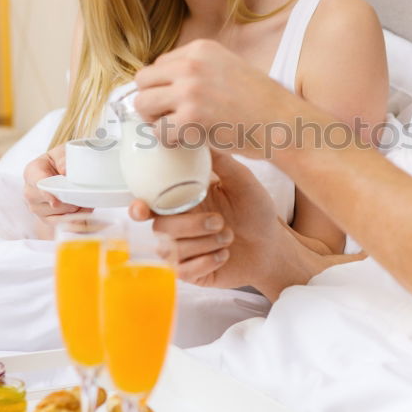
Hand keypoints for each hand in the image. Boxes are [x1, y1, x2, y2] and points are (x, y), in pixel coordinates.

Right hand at [23, 145, 90, 228]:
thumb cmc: (60, 160)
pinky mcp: (44, 218)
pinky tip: (83, 211)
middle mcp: (30, 191)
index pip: (37, 184)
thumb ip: (63, 157)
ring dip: (74, 209)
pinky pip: (58, 223)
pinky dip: (73, 219)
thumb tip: (65, 170)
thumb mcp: (62, 152)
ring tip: (85, 200)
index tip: (55, 201)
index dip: (46, 194)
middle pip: (48, 202)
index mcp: (32, 172)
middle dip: (69, 200)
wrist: (60, 170)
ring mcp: (35, 207)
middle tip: (84, 196)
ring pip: (57, 213)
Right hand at [129, 150, 284, 291]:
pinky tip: (224, 255)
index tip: (141, 209)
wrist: (273, 246)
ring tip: (228, 237)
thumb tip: (200, 138)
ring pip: (170, 251)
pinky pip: (183, 271)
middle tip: (220, 222)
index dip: (139, 208)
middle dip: (190, 225)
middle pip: (160, 228)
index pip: (149, 204)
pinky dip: (207, 262)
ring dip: (203, 244)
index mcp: (183, 201)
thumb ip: (221, 161)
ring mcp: (183, 251)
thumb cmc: (256, 212)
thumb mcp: (243, 181)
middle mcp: (178, 226)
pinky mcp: (191, 272)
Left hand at [133, 40, 297, 159]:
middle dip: (152, 102)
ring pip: (143, 105)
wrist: (283, 124)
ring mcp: (189, 91)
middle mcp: (192, 64)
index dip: (164, 87)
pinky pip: (158, 132)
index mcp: (201, 48)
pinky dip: (169, 142)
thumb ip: (200, 69)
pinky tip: (188, 142)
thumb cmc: (261, 103)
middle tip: (170, 118)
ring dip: (155, 121)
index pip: (159, 65)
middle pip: (143, 81)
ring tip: (177, 130)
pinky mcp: (190, 119)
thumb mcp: (230, 67)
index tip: (179, 102)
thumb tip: (167, 83)